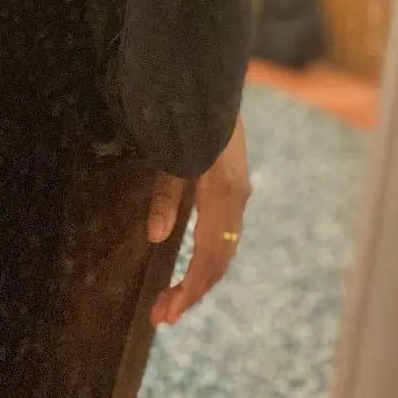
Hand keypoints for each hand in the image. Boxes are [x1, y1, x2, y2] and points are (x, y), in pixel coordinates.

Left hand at [148, 114, 250, 327]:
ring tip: (174, 300)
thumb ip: (166, 196)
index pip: (209, 257)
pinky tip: (192, 268)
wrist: (214, 80)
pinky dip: (210, 258)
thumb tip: (157, 238)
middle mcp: (237, 198)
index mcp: (222, 193)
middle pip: (219, 260)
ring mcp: (240, 192)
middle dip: (192, 292)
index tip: (165, 314)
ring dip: (200, 278)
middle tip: (163, 317)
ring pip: (225, 249)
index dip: (189, 289)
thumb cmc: (188, 114)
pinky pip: (227, 234)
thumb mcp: (171, 154)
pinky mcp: (237, 186)